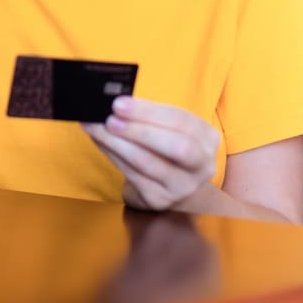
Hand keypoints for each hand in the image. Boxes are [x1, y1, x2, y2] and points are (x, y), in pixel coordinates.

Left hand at [83, 97, 220, 211]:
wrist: (176, 186)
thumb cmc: (168, 148)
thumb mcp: (170, 129)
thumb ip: (149, 116)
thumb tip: (113, 103)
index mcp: (207, 138)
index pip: (181, 121)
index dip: (148, 112)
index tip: (119, 103)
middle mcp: (201, 165)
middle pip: (175, 146)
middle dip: (138, 130)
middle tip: (109, 119)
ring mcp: (182, 186)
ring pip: (147, 163)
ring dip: (116, 143)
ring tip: (95, 128)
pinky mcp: (159, 199)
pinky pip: (132, 175)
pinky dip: (112, 155)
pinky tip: (100, 142)